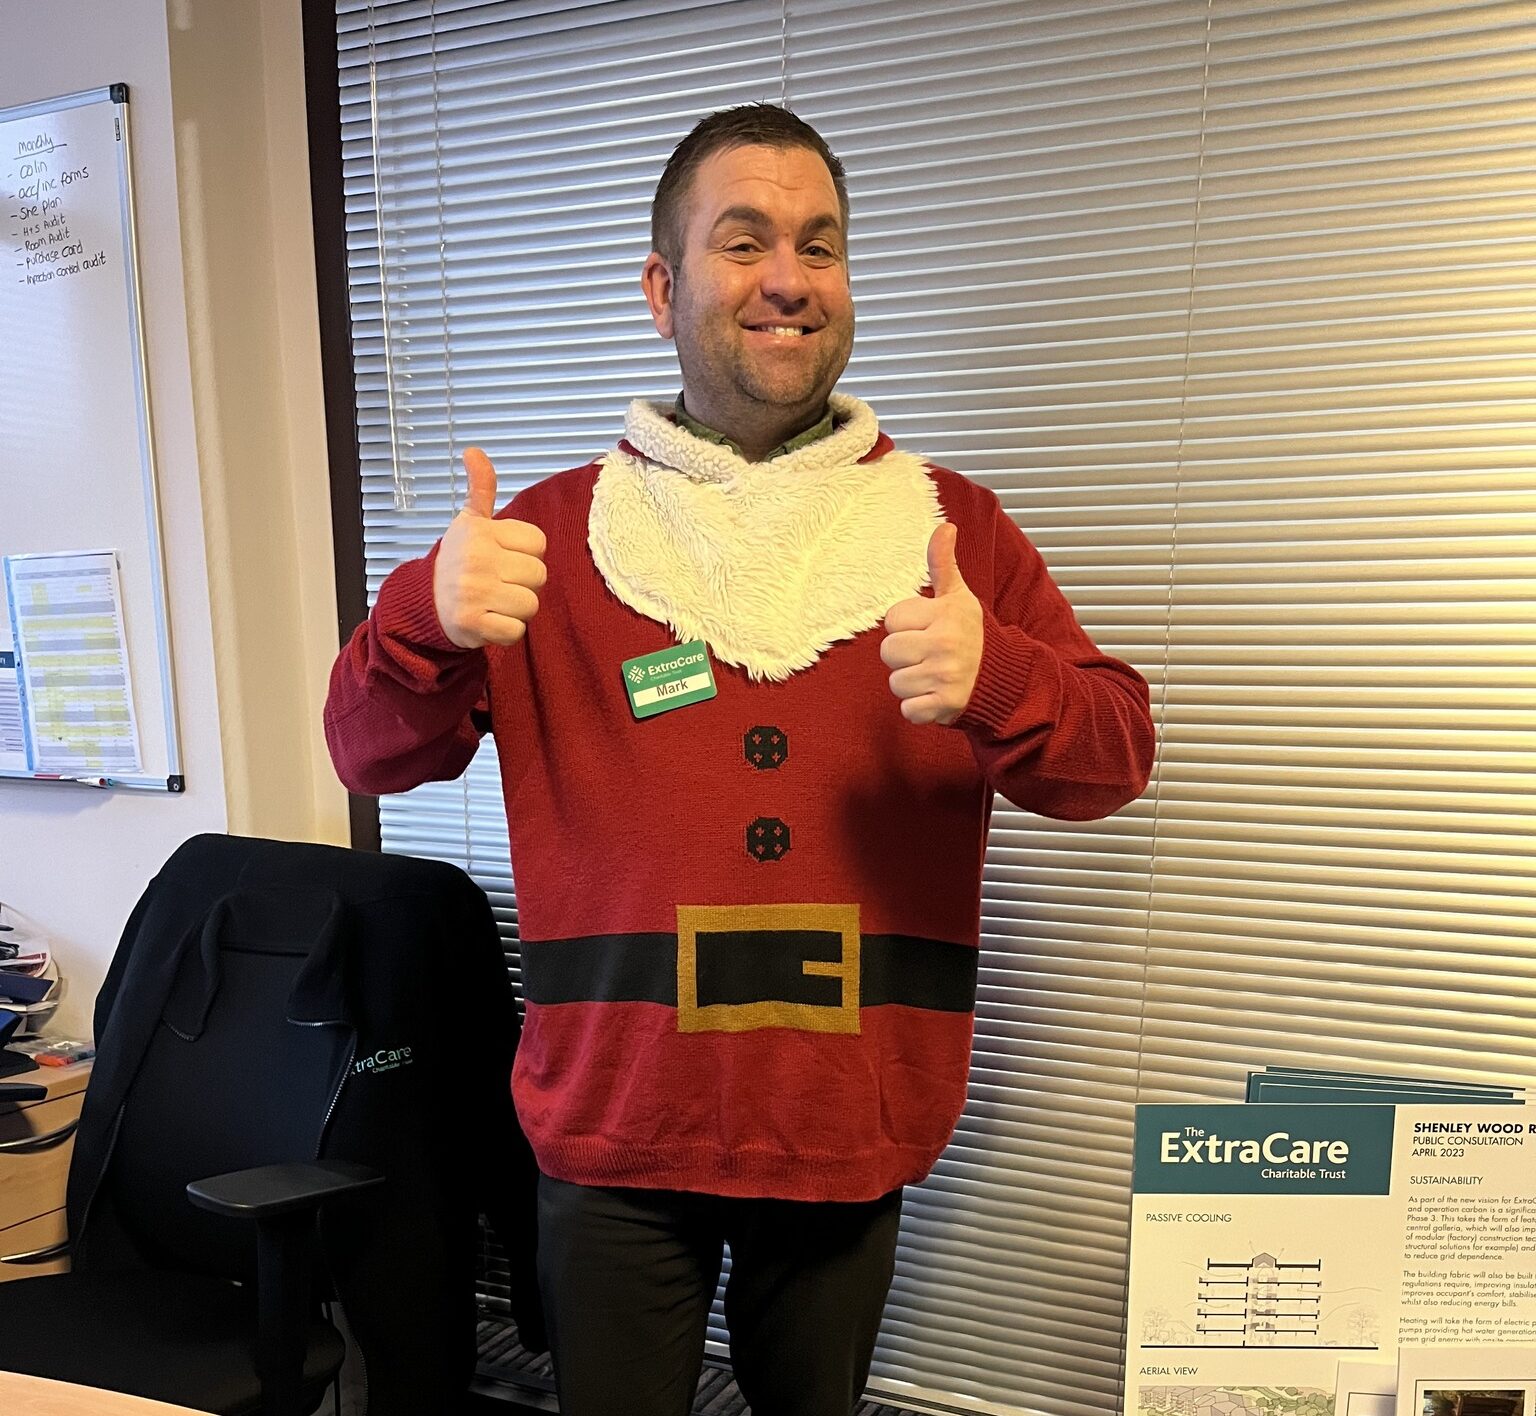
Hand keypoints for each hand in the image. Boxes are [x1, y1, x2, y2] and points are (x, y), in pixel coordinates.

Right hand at [432, 448, 547, 648]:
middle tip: (499, 582)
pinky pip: (516, 632)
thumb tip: (474, 451)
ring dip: (517, 609)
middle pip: (539, 576)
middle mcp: (476, 560)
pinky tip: (490, 619)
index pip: (538, 543)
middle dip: (524, 583)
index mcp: (480, 532)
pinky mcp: (472, 624)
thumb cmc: (459, 560)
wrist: (426, 602)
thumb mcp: (470, 521)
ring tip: (495, 600)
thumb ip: (481, 488)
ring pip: (531, 605)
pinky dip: (507, 631)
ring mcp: (474, 593)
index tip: (504, 556)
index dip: (526, 553)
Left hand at [880, 522, 982, 724]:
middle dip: (905, 656)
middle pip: (888, 652)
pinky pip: (908, 710)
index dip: (906, 626)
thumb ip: (943, 564)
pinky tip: (937, 696)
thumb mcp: (959, 597)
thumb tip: (944, 526)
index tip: (928, 629)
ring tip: (935, 675)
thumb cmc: (974, 635)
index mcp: (944, 614)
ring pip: (896, 683)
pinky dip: (919, 708)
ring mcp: (945, 676)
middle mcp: (945, 644)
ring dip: (912, 684)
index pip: (892, 619)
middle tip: (930, 655)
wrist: (1006, 678)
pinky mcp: (945, 705)